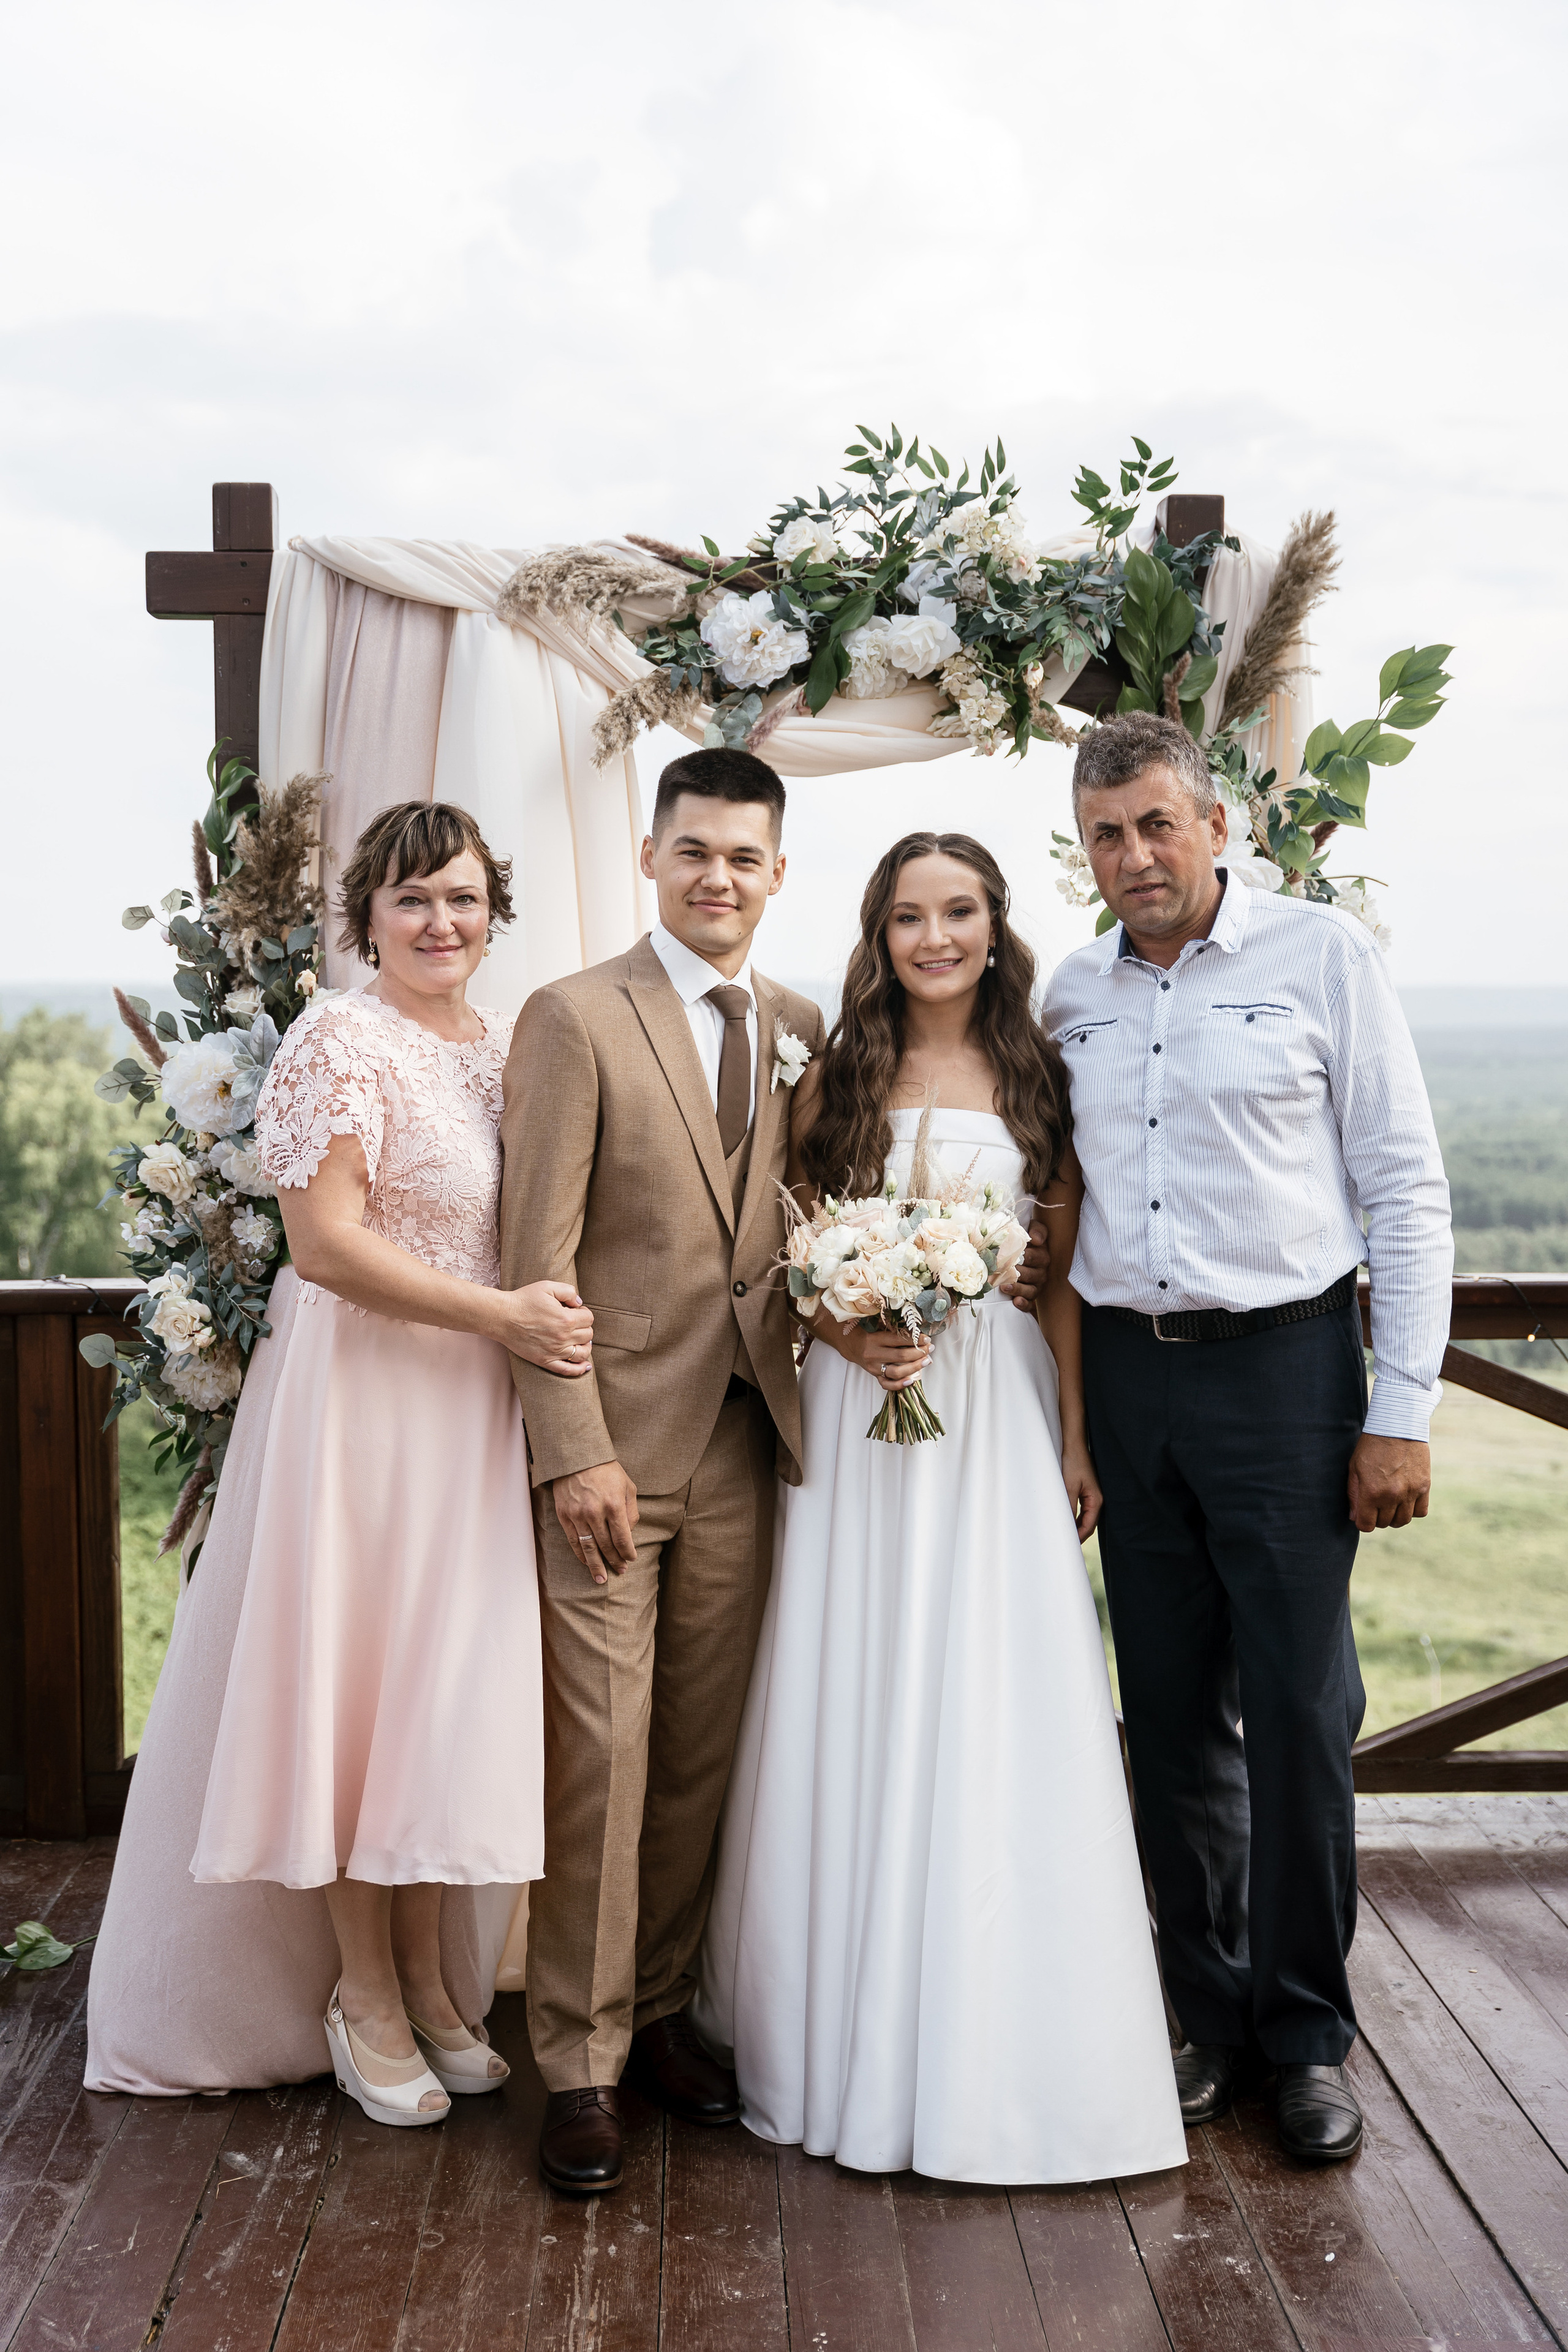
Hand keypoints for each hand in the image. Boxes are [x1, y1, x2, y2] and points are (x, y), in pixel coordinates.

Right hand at [498, 1282, 593, 1375]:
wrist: (502, 1317)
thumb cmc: (524, 1300)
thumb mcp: (547, 1286)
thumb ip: (568, 1291)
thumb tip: (579, 1303)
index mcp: (566, 1318)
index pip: (589, 1319)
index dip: (584, 1313)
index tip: (575, 1311)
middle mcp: (563, 1337)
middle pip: (587, 1335)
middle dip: (584, 1327)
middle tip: (574, 1323)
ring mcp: (555, 1351)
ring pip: (582, 1353)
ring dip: (585, 1346)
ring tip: (580, 1341)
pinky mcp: (545, 1361)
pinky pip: (567, 1370)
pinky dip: (579, 1370)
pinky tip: (585, 1366)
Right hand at [553, 1461, 639, 1584]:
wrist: (577, 1456)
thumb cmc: (606, 1470)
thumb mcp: (628, 1486)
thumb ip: (632, 1511)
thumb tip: (630, 1533)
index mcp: (614, 1504)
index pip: (622, 1538)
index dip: (627, 1552)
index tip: (630, 1560)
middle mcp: (595, 1512)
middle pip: (606, 1545)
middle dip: (614, 1561)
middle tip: (620, 1571)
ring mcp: (578, 1515)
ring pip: (588, 1547)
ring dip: (596, 1565)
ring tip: (601, 1579)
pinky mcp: (564, 1515)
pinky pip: (573, 1541)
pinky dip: (580, 1554)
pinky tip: (586, 1562)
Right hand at [822, 1319, 931, 1392]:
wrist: (850, 1344)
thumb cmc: (867, 1332)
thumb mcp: (877, 1326)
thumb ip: (893, 1329)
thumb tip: (916, 1331)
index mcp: (874, 1339)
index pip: (898, 1340)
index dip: (914, 1339)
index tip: (927, 1338)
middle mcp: (873, 1354)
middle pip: (900, 1357)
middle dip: (918, 1353)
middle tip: (930, 1349)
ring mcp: (873, 1367)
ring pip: (896, 1372)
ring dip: (914, 1367)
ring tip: (927, 1361)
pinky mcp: (874, 1375)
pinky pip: (887, 1384)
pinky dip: (899, 1384)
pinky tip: (911, 1380)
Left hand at [1009, 1209, 1049, 1314]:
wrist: (1019, 1254)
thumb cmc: (1025, 1242)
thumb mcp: (1033, 1230)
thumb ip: (1038, 1230)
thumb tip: (1036, 1239)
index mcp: (1042, 1256)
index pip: (1036, 1257)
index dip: (1027, 1256)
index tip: (1016, 1255)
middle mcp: (1041, 1273)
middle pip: (1032, 1275)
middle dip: (1018, 1274)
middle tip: (1004, 1272)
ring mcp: (1036, 1287)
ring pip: (1030, 1291)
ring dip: (1018, 1289)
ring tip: (1004, 1287)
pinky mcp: (1031, 1299)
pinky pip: (1030, 1304)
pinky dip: (1024, 1304)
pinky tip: (1016, 1302)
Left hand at [1061, 1438, 1101, 1543]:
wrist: (1074, 1446)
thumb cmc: (1073, 1463)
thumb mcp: (1069, 1487)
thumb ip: (1069, 1506)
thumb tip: (1066, 1524)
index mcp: (1096, 1500)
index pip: (1088, 1526)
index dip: (1079, 1537)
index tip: (1068, 1546)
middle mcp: (1097, 1500)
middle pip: (1088, 1524)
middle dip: (1078, 1535)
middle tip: (1065, 1545)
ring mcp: (1092, 1496)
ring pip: (1085, 1518)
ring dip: (1076, 1527)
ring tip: (1065, 1536)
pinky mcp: (1086, 1491)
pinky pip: (1082, 1510)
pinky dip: (1075, 1518)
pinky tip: (1067, 1521)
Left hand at [1347, 1434, 1430, 1531]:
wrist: (1397, 1427)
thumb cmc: (1371, 1446)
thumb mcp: (1354, 1468)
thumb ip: (1354, 1494)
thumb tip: (1354, 1517)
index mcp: (1372, 1492)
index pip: (1366, 1525)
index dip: (1362, 1521)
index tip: (1363, 1514)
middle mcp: (1392, 1496)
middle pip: (1384, 1523)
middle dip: (1377, 1517)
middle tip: (1375, 1504)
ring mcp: (1410, 1492)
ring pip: (1403, 1521)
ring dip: (1394, 1516)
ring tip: (1390, 1504)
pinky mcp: (1424, 1486)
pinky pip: (1421, 1511)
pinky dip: (1413, 1510)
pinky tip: (1406, 1500)